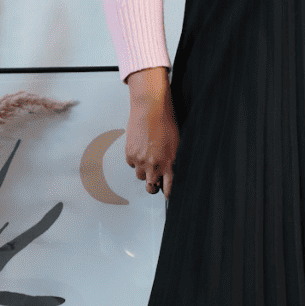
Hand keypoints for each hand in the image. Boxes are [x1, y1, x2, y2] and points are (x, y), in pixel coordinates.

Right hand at [125, 72, 178, 196]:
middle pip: (150, 185)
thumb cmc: (165, 123)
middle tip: (153, 184)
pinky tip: (140, 149)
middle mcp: (153, 164)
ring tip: (146, 159)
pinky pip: (131, 163)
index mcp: (168, 162)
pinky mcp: (130, 153)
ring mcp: (140, 160)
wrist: (150, 109)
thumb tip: (168, 169)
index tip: (166, 195)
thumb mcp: (175, 144)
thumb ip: (171, 159)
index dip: (166, 192)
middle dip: (152, 185)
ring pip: (140, 175)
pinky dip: (135, 159)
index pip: (168, 185)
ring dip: (143, 170)